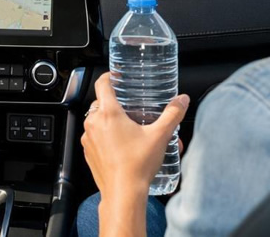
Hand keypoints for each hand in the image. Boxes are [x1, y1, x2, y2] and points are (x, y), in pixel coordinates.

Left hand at [82, 74, 188, 197]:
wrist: (124, 193)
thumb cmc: (138, 165)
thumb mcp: (159, 136)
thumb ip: (172, 115)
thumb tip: (182, 100)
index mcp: (108, 113)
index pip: (102, 84)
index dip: (108, 76)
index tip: (115, 76)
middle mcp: (94, 123)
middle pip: (100, 103)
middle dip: (113, 103)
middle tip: (128, 107)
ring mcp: (88, 138)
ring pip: (96, 120)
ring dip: (108, 120)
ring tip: (126, 128)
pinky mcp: (88, 152)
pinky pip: (94, 136)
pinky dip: (103, 136)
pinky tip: (119, 144)